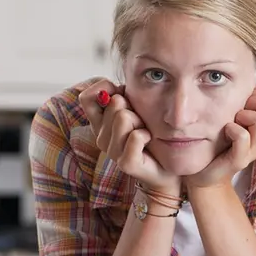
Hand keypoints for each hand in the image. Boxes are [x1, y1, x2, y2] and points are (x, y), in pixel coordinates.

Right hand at [79, 78, 179, 194]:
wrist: (168, 167)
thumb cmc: (152, 135)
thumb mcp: (136, 110)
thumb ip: (122, 97)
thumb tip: (116, 89)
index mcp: (100, 124)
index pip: (87, 97)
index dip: (104, 89)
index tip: (122, 95)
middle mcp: (101, 138)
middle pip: (114, 103)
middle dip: (134, 106)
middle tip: (141, 121)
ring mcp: (112, 152)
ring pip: (124, 117)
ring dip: (141, 121)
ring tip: (146, 132)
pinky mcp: (126, 163)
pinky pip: (135, 136)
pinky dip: (146, 135)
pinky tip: (149, 141)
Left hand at [183, 88, 255, 189]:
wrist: (203, 170)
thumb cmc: (217, 138)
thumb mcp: (232, 113)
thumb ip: (244, 98)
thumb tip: (249, 76)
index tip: (243, 102)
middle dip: (252, 102)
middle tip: (237, 112)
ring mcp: (254, 150)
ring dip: (244, 115)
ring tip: (232, 121)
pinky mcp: (240, 160)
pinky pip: (243, 137)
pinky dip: (233, 129)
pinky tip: (226, 130)